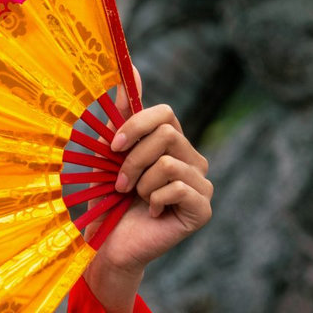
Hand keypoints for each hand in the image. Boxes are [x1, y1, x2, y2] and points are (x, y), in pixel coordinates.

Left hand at [80, 71, 212, 312]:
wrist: (110, 245)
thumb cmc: (109, 201)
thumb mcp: (110, 154)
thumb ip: (122, 114)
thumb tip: (130, 68)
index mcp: (174, 144)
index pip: (165, 113)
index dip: (136, 124)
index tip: (113, 145)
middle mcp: (194, 160)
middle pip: (166, 134)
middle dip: (133, 158)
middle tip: (121, 183)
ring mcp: (202, 185)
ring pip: (169, 162)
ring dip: (141, 183)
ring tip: (136, 200)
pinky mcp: (203, 208)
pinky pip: (177, 187)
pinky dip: (155, 200)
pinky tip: (153, 213)